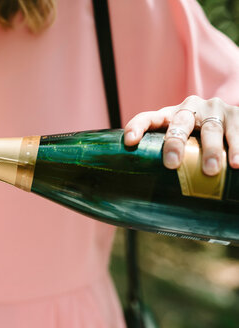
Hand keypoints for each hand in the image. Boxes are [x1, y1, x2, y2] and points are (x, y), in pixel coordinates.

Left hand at [124, 95, 238, 174]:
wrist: (231, 119)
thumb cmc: (196, 136)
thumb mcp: (180, 139)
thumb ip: (165, 153)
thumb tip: (145, 190)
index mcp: (170, 114)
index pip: (148, 118)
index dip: (136, 127)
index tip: (129, 142)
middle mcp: (191, 108)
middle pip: (180, 123)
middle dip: (175, 143)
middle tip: (172, 164)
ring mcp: (215, 110)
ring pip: (211, 129)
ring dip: (210, 150)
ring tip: (210, 170)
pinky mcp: (237, 115)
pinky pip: (238, 131)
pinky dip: (238, 148)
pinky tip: (236, 164)